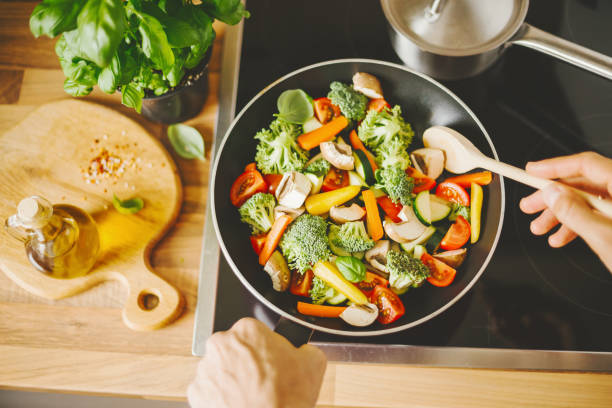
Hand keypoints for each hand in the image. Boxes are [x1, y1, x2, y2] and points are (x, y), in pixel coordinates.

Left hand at [188, 318, 326, 407]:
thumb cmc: (286, 398)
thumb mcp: (313, 362)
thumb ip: (305, 347)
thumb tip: (304, 350)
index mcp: (247, 329)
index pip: (254, 331)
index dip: (265, 347)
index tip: (270, 359)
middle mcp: (221, 343)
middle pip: (233, 347)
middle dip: (245, 361)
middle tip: (261, 379)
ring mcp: (206, 368)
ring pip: (220, 368)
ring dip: (231, 378)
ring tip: (250, 395)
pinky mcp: (196, 392)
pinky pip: (209, 390)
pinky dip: (220, 397)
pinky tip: (238, 404)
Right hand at [520, 152, 611, 271]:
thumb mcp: (603, 237)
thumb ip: (574, 212)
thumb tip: (552, 193)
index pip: (587, 165)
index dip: (554, 167)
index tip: (532, 172)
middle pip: (585, 184)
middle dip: (553, 197)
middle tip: (529, 207)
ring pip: (589, 201)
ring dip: (562, 215)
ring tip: (541, 230)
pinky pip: (599, 215)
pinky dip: (579, 225)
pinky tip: (562, 238)